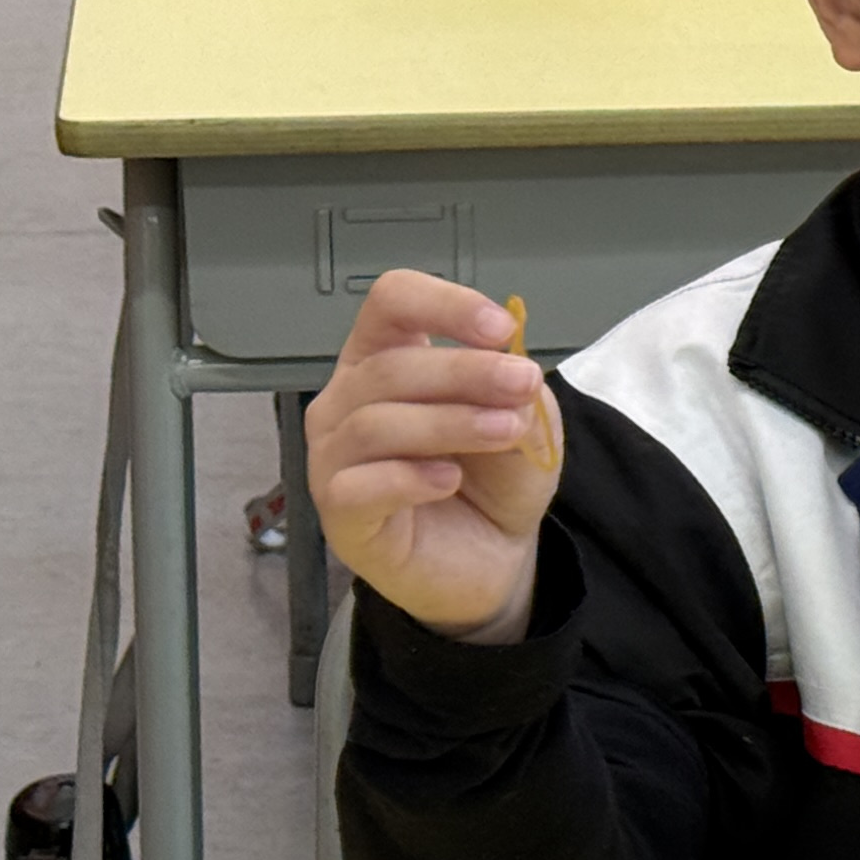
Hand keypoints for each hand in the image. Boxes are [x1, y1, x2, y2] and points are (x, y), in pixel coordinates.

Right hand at [303, 271, 563, 644]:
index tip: (502, 328)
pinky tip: (449, 479)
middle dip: (465, 370)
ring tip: (506, 431)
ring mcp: (335, 456)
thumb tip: (512, 372)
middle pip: (389, 365)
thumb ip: (517, 393)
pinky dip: (409, 477)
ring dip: (451, 421)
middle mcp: (348, 400)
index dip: (444, 305)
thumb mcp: (524, 421)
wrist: (491, 556)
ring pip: (375, 422)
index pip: (391, 302)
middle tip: (523, 382)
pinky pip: (358, 484)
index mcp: (386, 357)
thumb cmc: (492, 477)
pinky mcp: (339, 514)